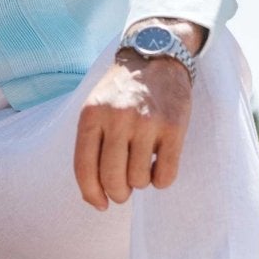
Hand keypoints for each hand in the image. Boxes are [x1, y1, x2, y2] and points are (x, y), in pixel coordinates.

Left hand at [73, 53, 192, 209]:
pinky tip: (159, 166)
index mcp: (92, 115)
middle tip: (124, 190)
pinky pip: (166, 174)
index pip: (84, 168)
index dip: (91, 194)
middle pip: (112, 179)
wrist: (157, 55)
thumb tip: (95, 196)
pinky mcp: (174, 127)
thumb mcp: (95, 106)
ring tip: (143, 165)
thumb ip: (91, 144)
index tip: (100, 204)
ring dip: (141, 182)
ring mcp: (147, 122)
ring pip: (139, 180)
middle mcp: (117, 118)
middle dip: (118, 193)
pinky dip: (162, 180)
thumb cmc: (122, 90)